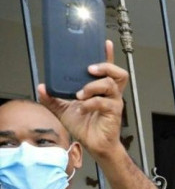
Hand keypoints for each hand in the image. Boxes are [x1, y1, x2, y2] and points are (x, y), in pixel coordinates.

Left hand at [38, 40, 126, 159]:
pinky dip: (91, 103)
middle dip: (106, 67)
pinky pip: (104, 103)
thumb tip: (42, 87)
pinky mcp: (114, 113)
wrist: (94, 145)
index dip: (108, 56)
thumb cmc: (85, 127)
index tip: (105, 43)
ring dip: (93, 86)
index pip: (109, 70)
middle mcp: (111, 94)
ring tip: (81, 93)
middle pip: (119, 74)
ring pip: (110, 85)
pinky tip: (82, 108)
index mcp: (102, 90)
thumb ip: (53, 98)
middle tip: (90, 69)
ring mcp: (114, 103)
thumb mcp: (64, 110)